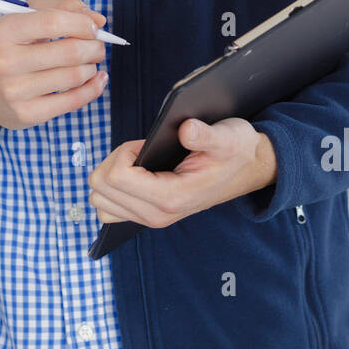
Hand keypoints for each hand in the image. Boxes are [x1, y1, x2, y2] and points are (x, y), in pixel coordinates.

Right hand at [0, 0, 108, 129]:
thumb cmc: (8, 46)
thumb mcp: (24, 18)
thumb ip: (60, 9)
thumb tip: (98, 20)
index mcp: (3, 31)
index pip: (53, 22)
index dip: (82, 22)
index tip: (92, 27)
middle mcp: (4, 62)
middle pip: (70, 52)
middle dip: (94, 47)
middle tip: (97, 46)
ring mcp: (14, 92)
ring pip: (75, 76)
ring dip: (92, 67)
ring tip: (89, 62)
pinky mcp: (25, 115)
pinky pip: (73, 101)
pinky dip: (93, 88)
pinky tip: (96, 79)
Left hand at [88, 117, 277, 226]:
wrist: (248, 169)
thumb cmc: (235, 150)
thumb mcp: (227, 137)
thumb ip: (206, 134)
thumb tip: (186, 130)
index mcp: (171, 197)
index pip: (116, 178)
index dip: (123, 153)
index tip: (145, 145)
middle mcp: (157, 215)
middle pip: (100, 190)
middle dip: (114, 162)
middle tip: (141, 151)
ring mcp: (150, 218)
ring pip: (100, 202)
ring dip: (111, 175)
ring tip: (138, 162)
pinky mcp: (147, 215)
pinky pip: (110, 207)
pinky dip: (114, 188)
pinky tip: (135, 174)